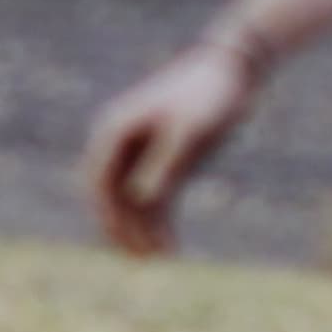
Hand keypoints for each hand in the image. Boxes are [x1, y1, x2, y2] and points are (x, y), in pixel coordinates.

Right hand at [85, 40, 256, 255]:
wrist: (234, 71)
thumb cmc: (211, 95)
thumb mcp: (191, 130)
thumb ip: (167, 164)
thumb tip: (142, 200)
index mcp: (115, 129)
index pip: (98, 181)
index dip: (106, 214)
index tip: (121, 240)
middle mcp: (119, 143)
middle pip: (109, 196)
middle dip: (122, 229)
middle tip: (140, 259)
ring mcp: (139, 154)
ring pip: (130, 202)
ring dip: (141, 230)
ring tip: (160, 257)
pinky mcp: (161, 161)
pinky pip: (151, 198)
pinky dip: (157, 222)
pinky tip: (170, 245)